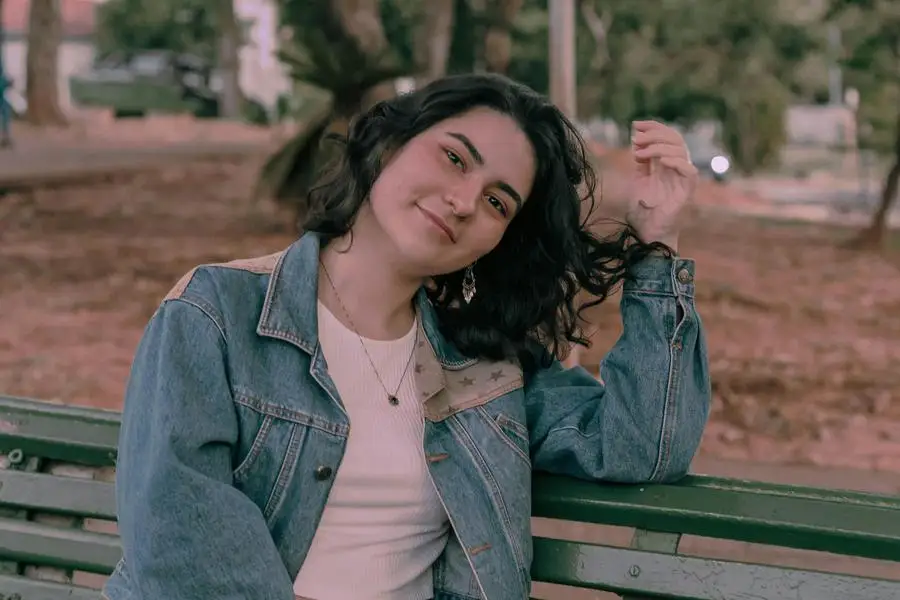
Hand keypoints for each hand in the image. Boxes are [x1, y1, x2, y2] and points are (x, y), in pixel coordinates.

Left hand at [625, 120, 697, 250]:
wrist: (647, 233)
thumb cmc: (643, 211)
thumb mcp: (638, 180)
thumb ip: (641, 162)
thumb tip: (637, 143)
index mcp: (666, 164)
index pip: (666, 136)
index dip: (653, 127)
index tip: (635, 125)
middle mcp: (677, 168)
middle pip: (674, 139)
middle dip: (654, 134)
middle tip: (636, 138)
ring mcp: (683, 178)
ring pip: (680, 151)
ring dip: (658, 147)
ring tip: (638, 153)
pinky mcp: (687, 191)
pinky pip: (689, 170)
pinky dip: (675, 162)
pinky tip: (660, 161)